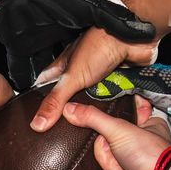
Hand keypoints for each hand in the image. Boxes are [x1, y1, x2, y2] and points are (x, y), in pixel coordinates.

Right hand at [30, 28, 157, 130]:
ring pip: (89, 102)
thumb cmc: (100, 46)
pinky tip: (106, 116)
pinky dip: (108, 107)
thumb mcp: (72, 77)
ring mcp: (97, 79)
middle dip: (70, 112)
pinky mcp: (114, 83)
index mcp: (63, 67)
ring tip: (88, 126)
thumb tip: (38, 123)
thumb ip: (56, 101)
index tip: (38, 122)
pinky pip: (108, 101)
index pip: (45, 88)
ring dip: (91, 110)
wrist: (132, 40)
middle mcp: (79, 73)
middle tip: (66, 129)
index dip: (42, 104)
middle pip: (69, 99)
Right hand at [58, 97, 170, 169]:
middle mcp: (146, 139)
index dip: (119, 103)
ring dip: (105, 147)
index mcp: (150, 122)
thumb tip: (72, 109)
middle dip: (107, 128)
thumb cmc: (153, 156)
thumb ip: (94, 118)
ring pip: (116, 147)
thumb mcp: (118, 129)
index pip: (133, 107)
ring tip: (94, 142)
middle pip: (121, 128)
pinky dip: (106, 162)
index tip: (103, 100)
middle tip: (91, 122)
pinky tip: (98, 159)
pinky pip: (114, 164)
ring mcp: (139, 157)